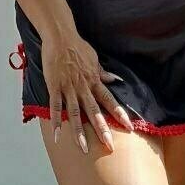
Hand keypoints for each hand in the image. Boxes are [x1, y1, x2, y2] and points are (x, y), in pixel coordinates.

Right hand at [41, 30, 133, 154]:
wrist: (61, 36)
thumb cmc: (77, 47)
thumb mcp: (94, 59)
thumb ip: (102, 73)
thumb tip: (115, 79)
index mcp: (94, 81)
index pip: (110, 101)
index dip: (119, 114)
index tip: (130, 127)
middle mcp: (84, 87)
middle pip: (95, 112)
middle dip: (103, 130)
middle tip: (110, 147)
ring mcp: (69, 88)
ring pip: (76, 114)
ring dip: (80, 132)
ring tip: (84, 148)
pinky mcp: (55, 87)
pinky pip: (55, 106)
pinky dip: (56, 121)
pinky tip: (57, 135)